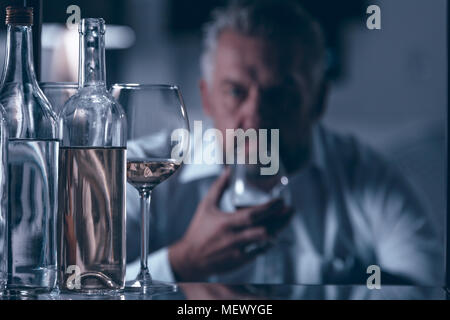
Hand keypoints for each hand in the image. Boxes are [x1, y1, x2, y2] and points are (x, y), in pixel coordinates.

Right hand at [169, 167, 292, 280]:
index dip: (270, 208)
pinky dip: (268, 243)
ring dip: (277, 231)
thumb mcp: (206, 206)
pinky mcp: (240, 262)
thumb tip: (229, 170)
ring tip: (285, 221)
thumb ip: (218, 187)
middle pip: (264, 230)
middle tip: (291, 210)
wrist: (190, 259)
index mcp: (226, 223)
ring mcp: (238, 252)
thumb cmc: (198, 230)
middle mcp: (234, 238)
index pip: (253, 215)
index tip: (281, 201)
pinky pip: (260, 252)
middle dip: (281, 220)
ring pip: (265, 242)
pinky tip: (274, 234)